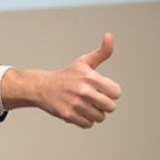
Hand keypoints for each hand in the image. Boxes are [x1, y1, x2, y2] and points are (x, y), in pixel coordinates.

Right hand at [1, 33, 121, 128]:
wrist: (42, 87)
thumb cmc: (67, 75)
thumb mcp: (84, 62)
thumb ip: (102, 52)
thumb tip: (109, 35)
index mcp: (90, 77)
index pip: (116, 93)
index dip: (110, 91)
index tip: (100, 88)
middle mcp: (84, 91)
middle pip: (110, 107)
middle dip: (103, 104)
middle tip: (92, 98)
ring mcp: (76, 104)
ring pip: (100, 117)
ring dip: (93, 113)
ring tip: (83, 104)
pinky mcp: (69, 115)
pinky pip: (88, 124)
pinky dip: (84, 120)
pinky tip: (76, 111)